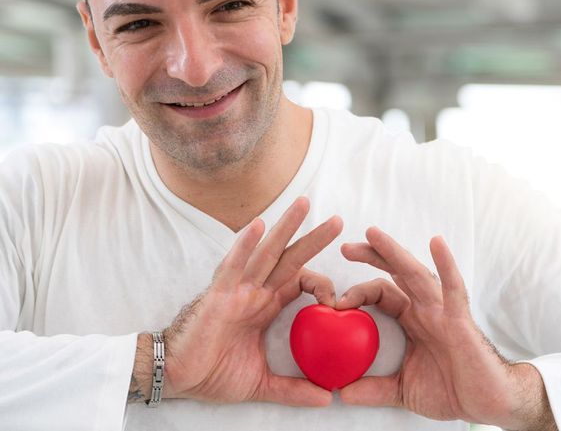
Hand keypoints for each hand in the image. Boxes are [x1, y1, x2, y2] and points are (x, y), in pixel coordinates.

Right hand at [157, 197, 341, 405]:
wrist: (176, 378)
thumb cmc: (212, 373)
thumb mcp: (262, 384)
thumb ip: (293, 389)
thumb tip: (327, 399)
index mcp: (266, 305)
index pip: (300, 282)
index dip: (322, 285)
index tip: (340, 302)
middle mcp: (254, 291)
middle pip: (289, 258)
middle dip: (314, 239)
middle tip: (340, 220)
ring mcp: (236, 289)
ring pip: (266, 252)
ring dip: (286, 228)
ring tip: (304, 203)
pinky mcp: (217, 295)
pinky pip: (233, 266)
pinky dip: (244, 245)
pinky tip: (258, 225)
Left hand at [338, 227, 554, 430]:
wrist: (486, 403)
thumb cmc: (453, 391)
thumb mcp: (404, 390)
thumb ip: (374, 389)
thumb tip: (341, 392)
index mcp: (413, 321)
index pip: (382, 294)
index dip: (358, 292)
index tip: (335, 302)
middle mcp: (426, 309)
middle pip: (395, 273)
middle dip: (372, 256)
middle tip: (346, 246)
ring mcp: (444, 311)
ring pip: (417, 274)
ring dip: (395, 252)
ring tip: (373, 234)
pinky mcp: (460, 320)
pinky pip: (454, 289)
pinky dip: (446, 265)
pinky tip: (437, 243)